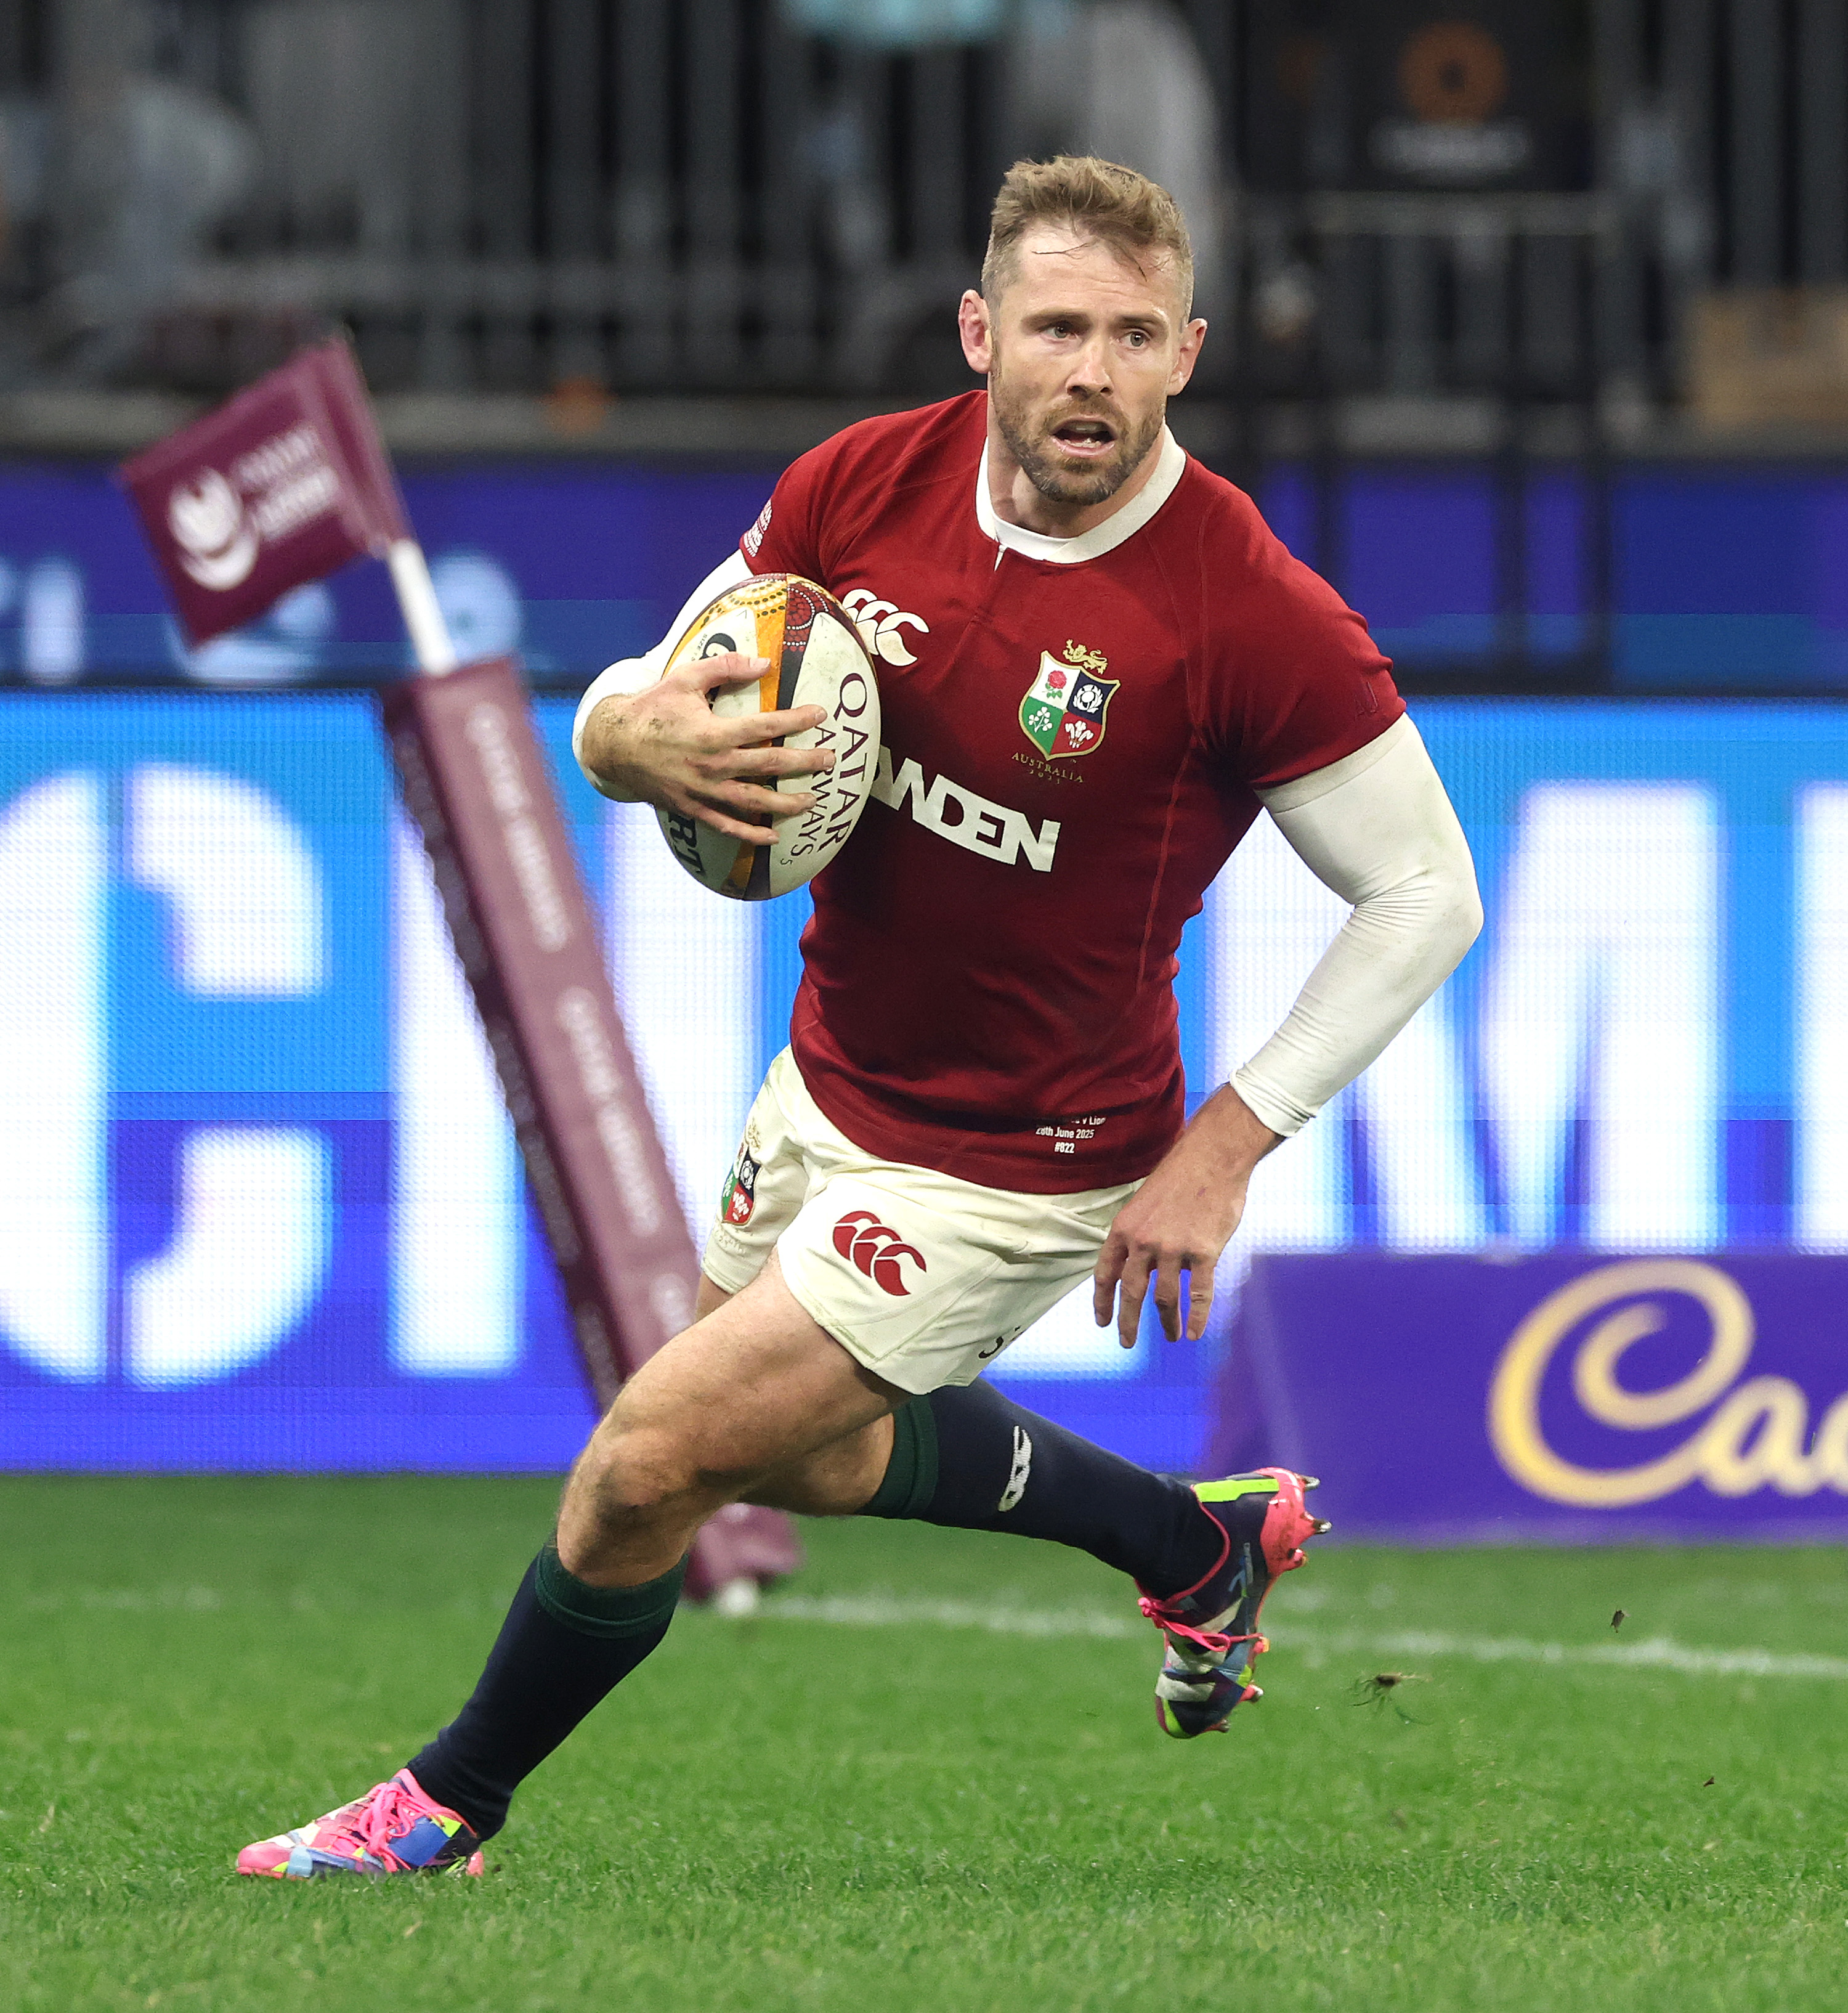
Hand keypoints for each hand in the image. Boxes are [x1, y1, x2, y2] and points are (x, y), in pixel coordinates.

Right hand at [579, 653, 835, 844]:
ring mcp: (703, 792)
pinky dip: (751, 834)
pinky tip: (774, 836)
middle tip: (829, 760)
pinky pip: (727, 826)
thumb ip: (725, 667)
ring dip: (787, 803)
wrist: (613, 745)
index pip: (766, 727)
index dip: (796, 721)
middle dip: (804, 763)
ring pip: (754, 802)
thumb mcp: (685, 679)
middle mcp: (712, 766)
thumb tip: (764, 663)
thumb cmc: (652, 709)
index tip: (819, 715)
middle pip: (769, 766)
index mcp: (713, 732)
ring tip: (812, 799)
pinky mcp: (693, 809)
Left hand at [1092, 1085, 1281, 1347]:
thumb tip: (1149, 1267)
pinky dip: (1198, 1317)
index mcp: (1124, 1228)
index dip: (1102, 1300)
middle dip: (1127, 1322)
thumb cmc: (1181, 1175)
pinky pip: (1199, 1293)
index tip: (1102, 1321)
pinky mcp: (1204, 1252)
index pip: (1105, 1272)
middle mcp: (1143, 1241)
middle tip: (1126, 1343)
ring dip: (1167, 1322)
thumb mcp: (1145, 1202)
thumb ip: (1141, 1235)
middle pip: (1131, 1292)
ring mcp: (1173, 1248)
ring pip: (1165, 1298)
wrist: (1212, 1155)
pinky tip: (1195, 1333)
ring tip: (1170, 1336)